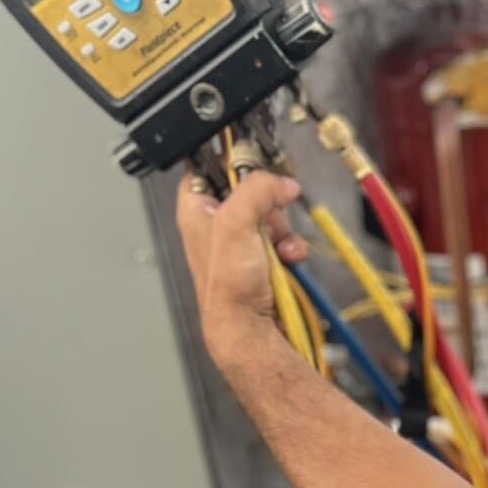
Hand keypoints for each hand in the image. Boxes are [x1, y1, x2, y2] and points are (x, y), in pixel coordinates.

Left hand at [175, 170, 309, 364]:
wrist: (250, 327)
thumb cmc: (227, 287)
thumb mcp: (236, 224)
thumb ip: (257, 190)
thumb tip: (281, 182)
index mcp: (196, 210)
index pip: (208, 167)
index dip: (230, 161)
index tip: (250, 160)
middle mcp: (216, 224)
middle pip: (250, 190)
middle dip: (269, 204)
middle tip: (266, 217)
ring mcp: (241, 242)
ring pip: (272, 215)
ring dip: (283, 229)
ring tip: (277, 247)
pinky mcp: (263, 258)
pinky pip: (284, 239)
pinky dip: (291, 248)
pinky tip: (287, 259)